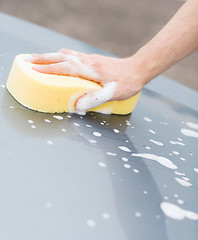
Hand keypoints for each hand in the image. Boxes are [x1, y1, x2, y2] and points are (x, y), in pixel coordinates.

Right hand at [27, 49, 143, 110]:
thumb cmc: (128, 82)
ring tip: (38, 60)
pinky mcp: (92, 60)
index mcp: (92, 69)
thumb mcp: (113, 94)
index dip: (49, 69)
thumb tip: (76, 105)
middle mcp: (88, 61)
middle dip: (43, 58)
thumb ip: (95, 99)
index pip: (66, 67)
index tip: (34, 70)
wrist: (138, 69)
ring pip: (66, 54)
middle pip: (61, 57)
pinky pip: (73, 55)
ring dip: (50, 56)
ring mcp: (90, 59)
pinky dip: (61, 56)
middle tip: (28, 60)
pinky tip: (58, 59)